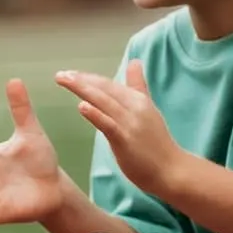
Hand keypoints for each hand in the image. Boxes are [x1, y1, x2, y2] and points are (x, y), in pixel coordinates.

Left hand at [56, 61, 185, 195]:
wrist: (172, 170)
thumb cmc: (157, 143)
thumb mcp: (148, 109)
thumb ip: (138, 87)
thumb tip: (134, 62)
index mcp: (138, 99)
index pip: (108, 84)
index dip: (88, 78)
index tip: (70, 74)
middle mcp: (134, 107)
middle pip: (104, 88)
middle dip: (81, 80)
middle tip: (60, 75)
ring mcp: (130, 123)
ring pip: (103, 101)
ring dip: (82, 89)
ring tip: (64, 81)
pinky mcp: (126, 139)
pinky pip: (108, 124)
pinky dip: (95, 114)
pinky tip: (81, 106)